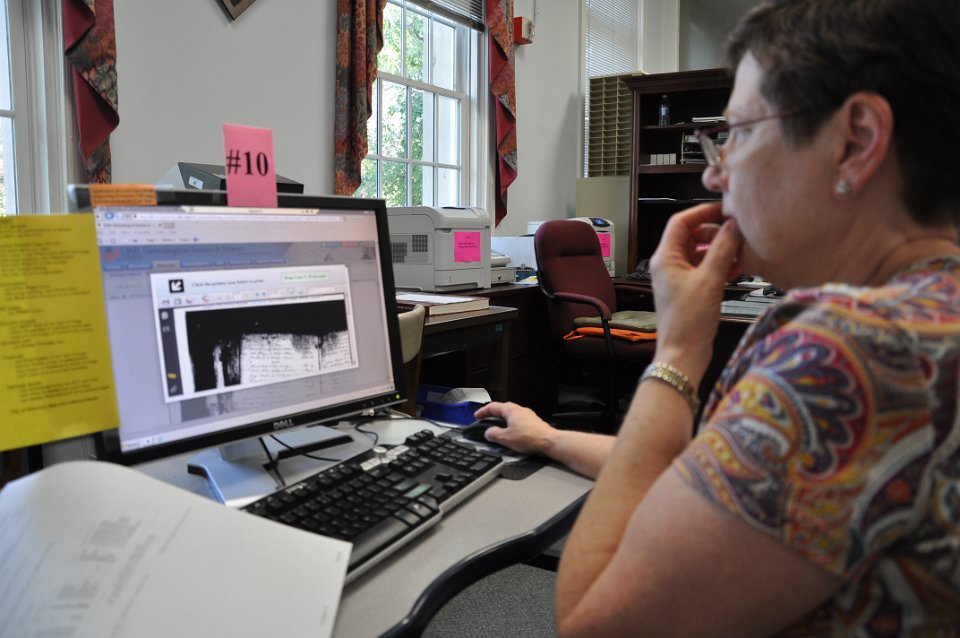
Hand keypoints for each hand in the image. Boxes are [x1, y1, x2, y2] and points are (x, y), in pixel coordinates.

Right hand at [473, 401, 556, 454]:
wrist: (549, 442)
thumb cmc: (530, 437)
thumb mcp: (505, 438)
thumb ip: (493, 434)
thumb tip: (488, 433)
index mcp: (511, 410)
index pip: (493, 407)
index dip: (483, 411)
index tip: (477, 415)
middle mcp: (520, 410)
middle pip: (503, 410)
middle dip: (493, 415)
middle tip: (486, 420)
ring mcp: (528, 416)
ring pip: (512, 416)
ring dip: (503, 421)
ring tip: (498, 429)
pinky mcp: (534, 424)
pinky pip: (519, 423)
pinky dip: (512, 427)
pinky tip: (512, 435)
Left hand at [649, 202, 741, 383]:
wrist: (683, 354)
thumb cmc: (688, 322)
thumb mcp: (710, 280)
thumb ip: (722, 250)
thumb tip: (733, 226)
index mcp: (665, 258)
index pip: (681, 222)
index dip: (702, 212)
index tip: (724, 210)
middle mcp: (669, 265)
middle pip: (693, 236)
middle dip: (716, 233)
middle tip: (737, 235)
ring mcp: (679, 278)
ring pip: (701, 253)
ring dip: (721, 251)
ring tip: (740, 254)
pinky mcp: (690, 290)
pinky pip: (705, 269)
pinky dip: (721, 266)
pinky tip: (737, 270)